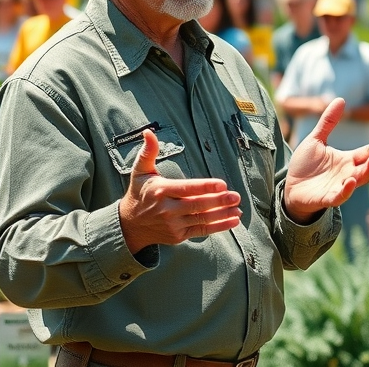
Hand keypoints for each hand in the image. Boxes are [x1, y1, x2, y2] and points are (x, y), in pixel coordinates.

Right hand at [118, 130, 241, 252]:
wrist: (130, 226)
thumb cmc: (139, 193)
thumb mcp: (140, 171)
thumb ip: (148, 152)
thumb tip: (148, 132)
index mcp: (161, 190)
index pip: (186, 188)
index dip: (205, 187)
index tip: (222, 184)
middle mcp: (167, 209)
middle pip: (197, 205)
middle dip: (218, 201)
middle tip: (235, 196)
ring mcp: (173, 224)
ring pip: (202, 219)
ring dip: (222, 215)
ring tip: (238, 209)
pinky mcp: (178, 236)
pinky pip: (201, 231)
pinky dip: (218, 227)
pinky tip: (233, 221)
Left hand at [284, 98, 368, 222]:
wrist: (290, 187)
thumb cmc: (305, 165)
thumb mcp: (316, 140)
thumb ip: (328, 122)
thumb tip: (341, 99)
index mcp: (347, 160)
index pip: (367, 151)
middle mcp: (347, 173)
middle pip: (367, 166)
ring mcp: (339, 186)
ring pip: (358, 180)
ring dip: (367, 171)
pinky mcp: (328, 197)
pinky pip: (340, 195)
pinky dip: (346, 190)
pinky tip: (350, 181)